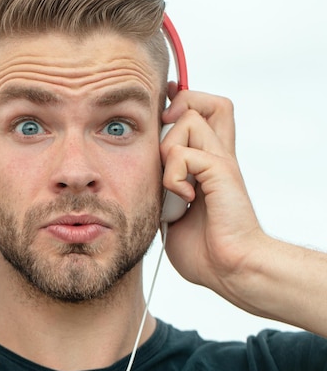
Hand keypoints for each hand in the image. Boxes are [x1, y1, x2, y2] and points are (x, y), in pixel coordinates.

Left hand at [160, 84, 262, 295]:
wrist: (230, 269)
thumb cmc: (204, 250)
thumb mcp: (171, 213)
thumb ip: (161, 190)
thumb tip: (140, 178)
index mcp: (206, 164)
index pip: (201, 112)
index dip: (179, 105)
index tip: (160, 119)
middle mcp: (216, 155)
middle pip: (201, 101)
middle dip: (172, 114)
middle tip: (164, 152)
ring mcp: (220, 161)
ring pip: (188, 117)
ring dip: (168, 147)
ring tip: (173, 181)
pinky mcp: (220, 172)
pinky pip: (184, 153)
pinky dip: (173, 175)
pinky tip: (182, 199)